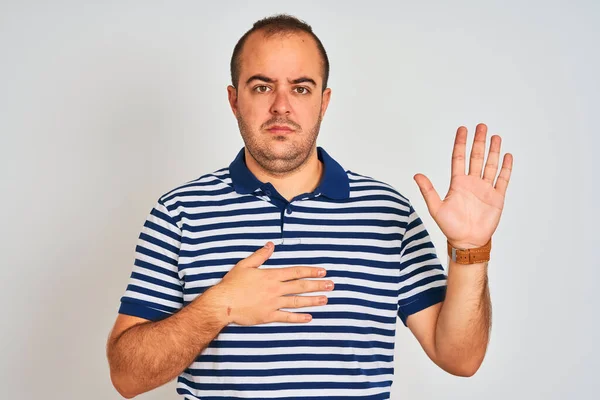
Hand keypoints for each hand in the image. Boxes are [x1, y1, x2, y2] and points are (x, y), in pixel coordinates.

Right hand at [211, 242, 333, 325]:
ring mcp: (273, 303)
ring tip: (325, 300)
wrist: (223, 303)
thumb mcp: (245, 265)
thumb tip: (271, 245)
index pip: (295, 272)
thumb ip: (260, 255)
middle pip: (300, 286)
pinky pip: (286, 317)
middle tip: (331, 285)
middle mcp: (275, 289)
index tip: (323, 271)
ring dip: (312, 301)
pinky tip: (309, 317)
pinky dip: (298, 317)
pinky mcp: (268, 316)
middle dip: (317, 285)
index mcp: (271, 275)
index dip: (310, 271)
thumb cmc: (232, 283)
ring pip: (297, 302)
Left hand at [413, 123, 512, 248]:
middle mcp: (472, 183)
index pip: (459, 158)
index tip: (463, 129)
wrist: (467, 242)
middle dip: (479, 141)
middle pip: (476, 157)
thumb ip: (428, 190)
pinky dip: (505, 168)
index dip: (460, 143)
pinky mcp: (496, 197)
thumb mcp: (436, 208)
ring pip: (490, 165)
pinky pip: (502, 179)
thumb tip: (416, 175)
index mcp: (457, 183)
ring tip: (495, 137)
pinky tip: (507, 156)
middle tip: (481, 126)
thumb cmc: (450, 227)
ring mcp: (485, 189)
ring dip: (493, 151)